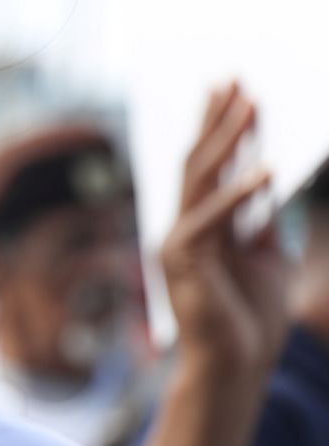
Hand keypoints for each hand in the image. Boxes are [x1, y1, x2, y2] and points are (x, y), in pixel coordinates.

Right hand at [159, 82, 288, 378]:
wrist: (232, 365)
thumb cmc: (248, 319)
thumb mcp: (266, 257)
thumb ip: (261, 221)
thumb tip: (264, 178)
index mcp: (202, 224)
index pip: (212, 166)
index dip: (223, 127)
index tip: (234, 90)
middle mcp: (183, 226)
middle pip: (197, 161)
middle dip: (216, 119)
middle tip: (233, 80)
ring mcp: (179, 241)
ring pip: (200, 179)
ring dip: (226, 140)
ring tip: (249, 106)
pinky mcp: (184, 260)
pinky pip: (212, 219)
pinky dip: (240, 194)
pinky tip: (265, 169)